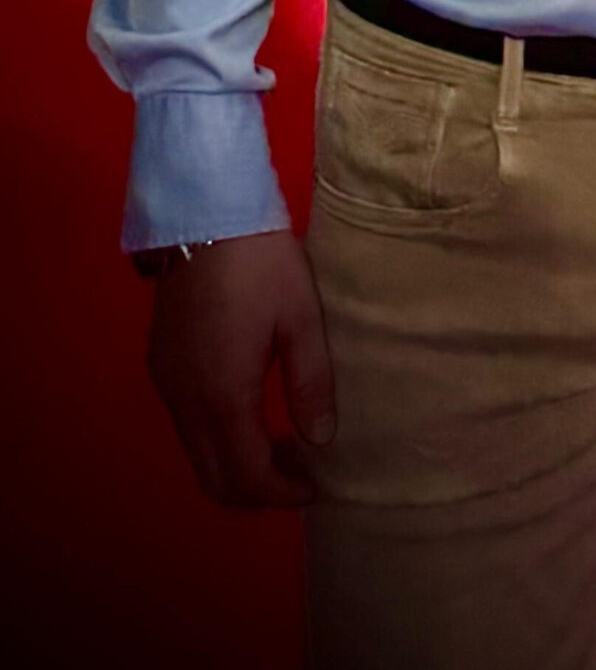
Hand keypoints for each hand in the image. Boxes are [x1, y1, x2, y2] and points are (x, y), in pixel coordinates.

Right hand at [146, 229, 334, 509]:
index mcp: (223, 396)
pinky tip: (250, 413)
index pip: (248, 475)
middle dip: (257, 491)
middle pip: (214, 479)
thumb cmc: (262, 263)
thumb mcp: (301, 319)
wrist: (206, 216)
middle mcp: (185, 402)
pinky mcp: (161, 366)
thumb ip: (311, 383)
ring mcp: (167, 385)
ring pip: (197, 455)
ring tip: (283, 444)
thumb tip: (320, 440)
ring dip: (237, 464)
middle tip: (300, 474)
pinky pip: (187, 426)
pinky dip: (218, 439)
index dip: (282, 493)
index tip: (315, 487)